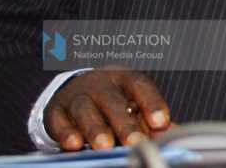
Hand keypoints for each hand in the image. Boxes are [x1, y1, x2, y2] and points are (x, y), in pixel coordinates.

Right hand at [44, 68, 175, 150]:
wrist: (75, 92)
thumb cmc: (114, 102)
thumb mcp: (134, 106)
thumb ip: (152, 122)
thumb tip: (171, 134)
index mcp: (125, 79)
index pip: (140, 86)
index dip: (151, 103)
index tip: (161, 122)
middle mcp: (100, 83)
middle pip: (113, 100)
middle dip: (125, 123)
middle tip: (136, 142)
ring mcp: (76, 95)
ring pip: (86, 109)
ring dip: (96, 128)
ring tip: (106, 145)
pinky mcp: (55, 110)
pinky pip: (59, 120)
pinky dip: (66, 132)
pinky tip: (74, 145)